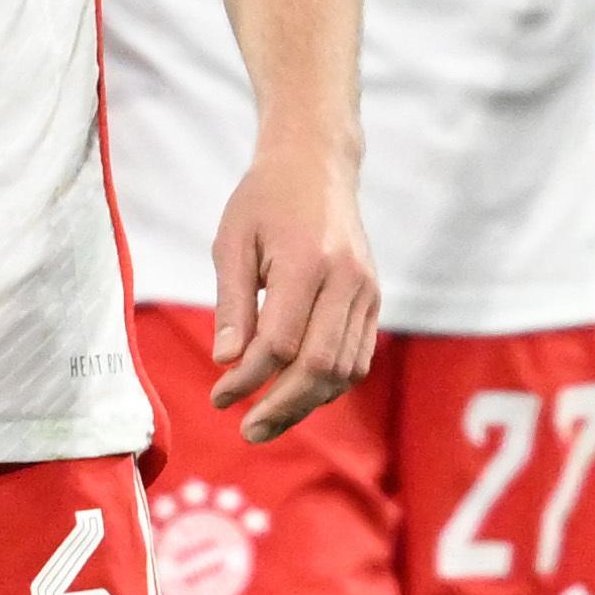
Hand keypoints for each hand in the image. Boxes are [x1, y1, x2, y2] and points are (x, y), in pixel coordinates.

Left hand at [206, 152, 379, 444]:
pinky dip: (329, 384)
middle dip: (281, 407)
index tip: (219, 396)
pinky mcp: (375, 299)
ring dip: (306, 403)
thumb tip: (227, 362)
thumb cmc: (264, 201)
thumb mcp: (233, 242)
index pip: (281, 344)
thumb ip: (233, 304)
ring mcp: (368, 291)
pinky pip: (358, 358)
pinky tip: (296, 394)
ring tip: (267, 419)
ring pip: (344, 370)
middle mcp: (347, 280)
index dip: (249, 380)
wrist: (317, 164)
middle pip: (320, 366)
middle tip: (246, 429)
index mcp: (309, 262)